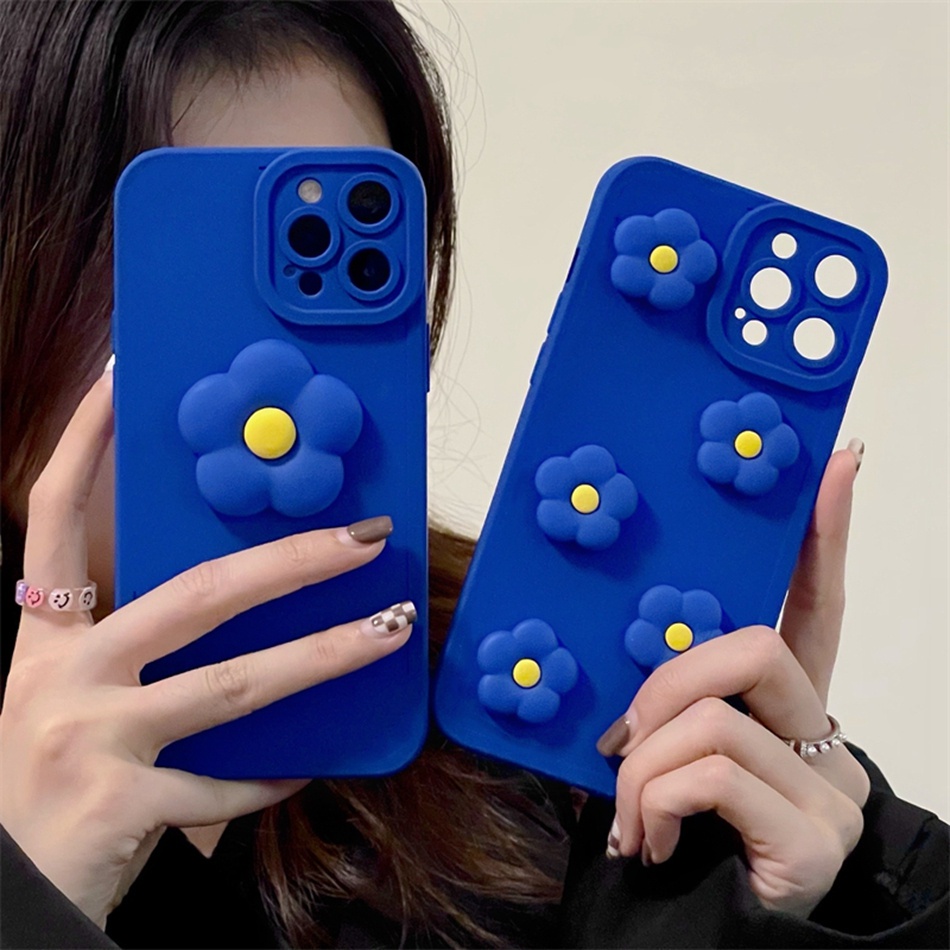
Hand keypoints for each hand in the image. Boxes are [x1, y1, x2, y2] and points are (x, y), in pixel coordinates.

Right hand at [0, 371, 413, 927]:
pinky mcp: (120, 805)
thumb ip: (138, 651)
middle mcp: (61, 675)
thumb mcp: (72, 698)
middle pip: (194, 593)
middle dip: (291, 560)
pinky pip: (225, 784)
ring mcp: (90, 739)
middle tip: (365, 536)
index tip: (123, 378)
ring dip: (323, 655)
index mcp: (45, 639)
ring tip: (390, 629)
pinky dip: (271, 775)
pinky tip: (311, 764)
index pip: (52, 516)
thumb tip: (245, 603)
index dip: (84, 443)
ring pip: (232, 682)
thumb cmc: (46, 782)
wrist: (4, 898)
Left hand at [598, 445, 869, 916]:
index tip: (837, 462)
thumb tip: (623, 692)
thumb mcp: (662, 757)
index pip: (816, 604)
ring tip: (629, 817)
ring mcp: (826, 790)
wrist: (692, 943)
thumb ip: (662, 708)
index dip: (824, 535)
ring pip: (713, 715)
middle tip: (623, 736)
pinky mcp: (811, 839)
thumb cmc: (673, 838)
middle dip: (666, 679)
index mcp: (785, 708)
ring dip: (640, 765)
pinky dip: (649, 802)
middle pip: (758, 644)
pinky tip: (649, 843)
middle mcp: (823, 738)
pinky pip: (703, 773)